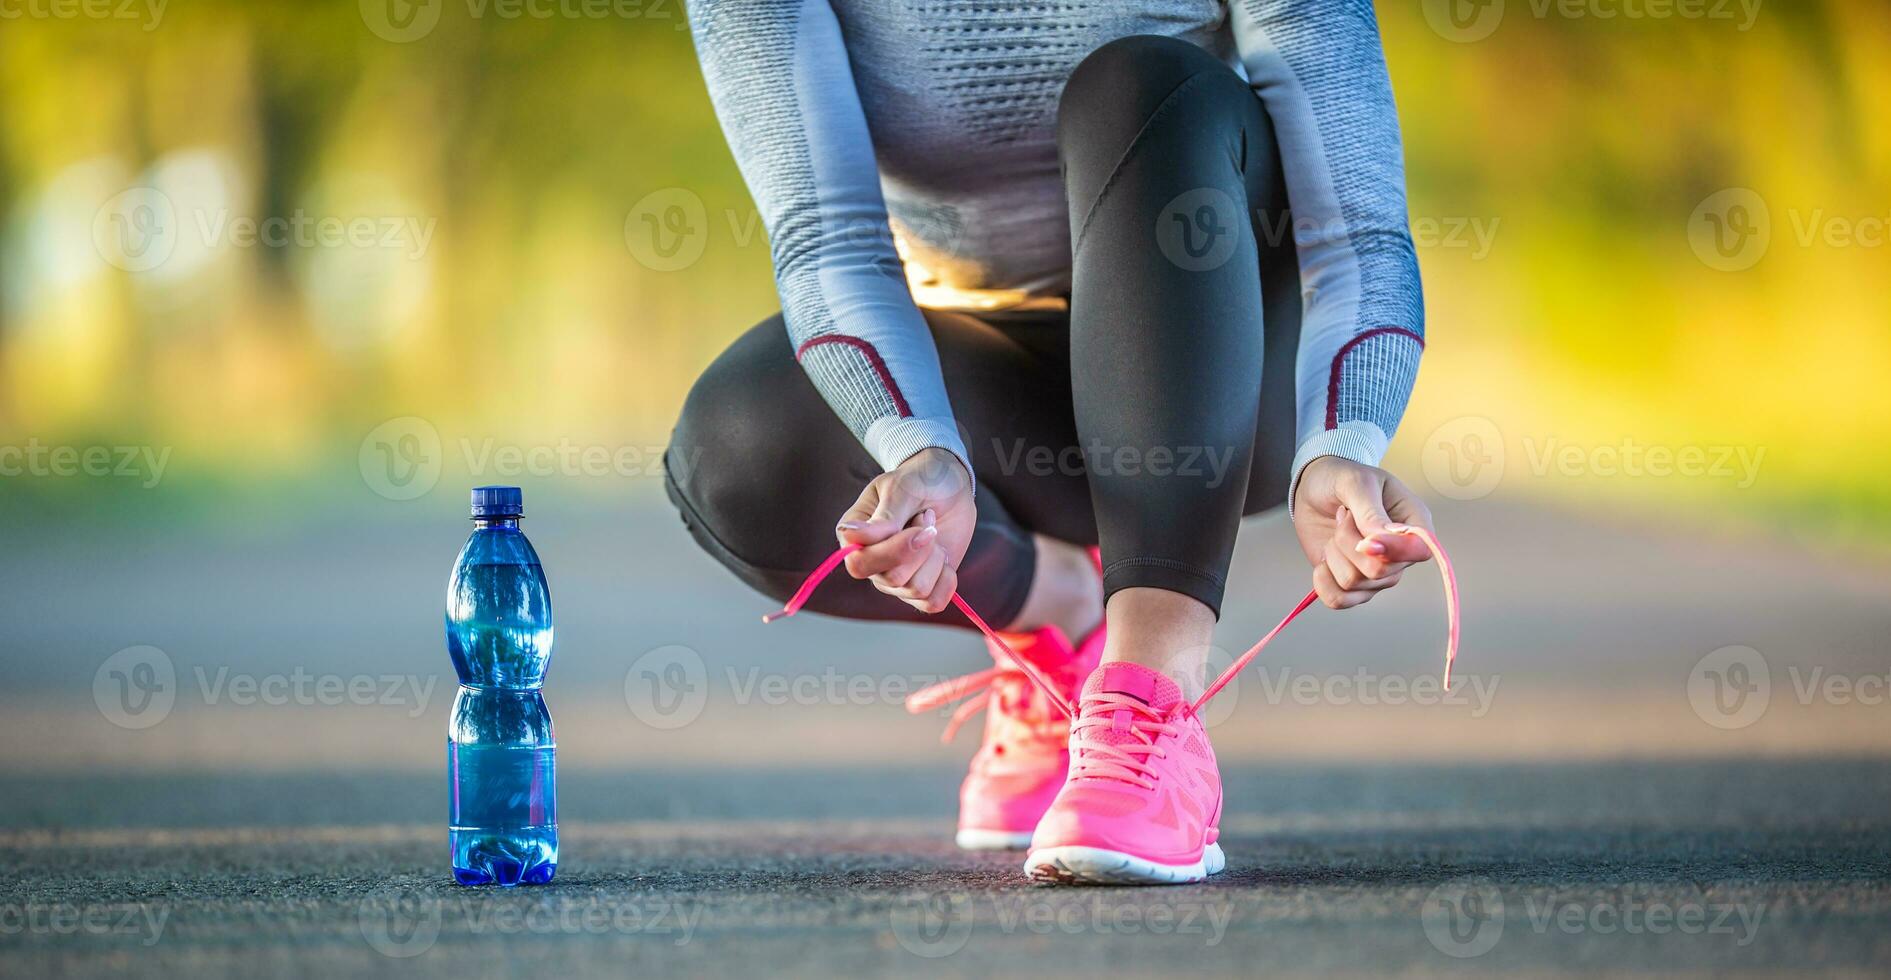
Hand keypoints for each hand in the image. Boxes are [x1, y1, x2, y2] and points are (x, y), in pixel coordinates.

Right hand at [835, 448, 975, 614]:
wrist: (948, 486)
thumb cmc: (919, 480)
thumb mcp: (903, 489)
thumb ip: (884, 516)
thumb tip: (850, 536)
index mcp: (854, 535)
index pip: (859, 564)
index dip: (893, 550)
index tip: (920, 523)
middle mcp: (871, 562)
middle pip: (892, 579)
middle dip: (922, 547)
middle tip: (927, 520)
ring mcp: (895, 578)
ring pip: (916, 589)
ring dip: (935, 558)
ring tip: (932, 533)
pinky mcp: (920, 588)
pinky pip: (933, 603)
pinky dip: (947, 581)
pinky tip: (945, 559)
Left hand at [1292, 455, 1434, 609]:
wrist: (1315, 487)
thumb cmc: (1341, 477)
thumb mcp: (1355, 483)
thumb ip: (1370, 512)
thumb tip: (1378, 545)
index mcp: (1413, 522)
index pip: (1421, 551)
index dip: (1393, 551)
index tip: (1364, 538)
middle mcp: (1400, 554)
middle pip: (1381, 572)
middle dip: (1349, 543)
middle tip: (1343, 517)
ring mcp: (1377, 572)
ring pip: (1355, 584)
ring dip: (1334, 555)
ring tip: (1336, 531)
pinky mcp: (1352, 584)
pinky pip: (1339, 600)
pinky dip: (1323, 583)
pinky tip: (1322, 561)